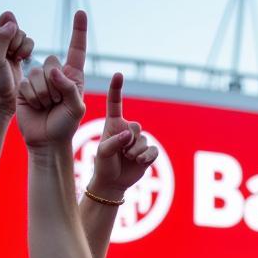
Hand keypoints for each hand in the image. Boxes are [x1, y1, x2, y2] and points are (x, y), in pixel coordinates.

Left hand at [0, 0, 33, 113]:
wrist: (0, 102)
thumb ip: (2, 38)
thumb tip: (10, 21)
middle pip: (10, 22)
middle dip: (15, 34)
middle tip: (13, 52)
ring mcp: (5, 47)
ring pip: (20, 33)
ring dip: (23, 44)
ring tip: (18, 59)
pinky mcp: (15, 55)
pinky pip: (26, 42)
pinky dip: (28, 48)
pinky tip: (24, 59)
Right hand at [16, 12, 86, 149]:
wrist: (46, 141)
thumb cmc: (65, 126)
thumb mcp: (76, 108)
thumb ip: (68, 87)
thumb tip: (52, 70)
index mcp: (73, 77)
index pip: (76, 50)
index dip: (78, 31)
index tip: (80, 12)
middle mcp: (56, 75)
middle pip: (51, 62)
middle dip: (54, 86)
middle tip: (57, 103)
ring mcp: (39, 80)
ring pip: (37, 74)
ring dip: (43, 94)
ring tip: (47, 107)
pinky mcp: (24, 86)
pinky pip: (26, 83)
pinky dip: (33, 97)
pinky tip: (36, 106)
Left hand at [87, 73, 159, 200]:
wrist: (113, 182)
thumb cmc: (104, 165)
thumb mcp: (103, 152)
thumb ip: (115, 141)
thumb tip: (130, 135)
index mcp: (113, 124)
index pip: (115, 103)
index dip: (117, 88)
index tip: (118, 74)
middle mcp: (127, 130)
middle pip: (136, 127)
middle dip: (130, 141)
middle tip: (122, 152)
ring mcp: (138, 141)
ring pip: (144, 140)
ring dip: (136, 152)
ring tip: (128, 159)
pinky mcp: (148, 152)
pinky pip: (154, 150)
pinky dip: (148, 157)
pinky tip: (140, 162)